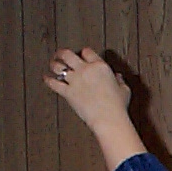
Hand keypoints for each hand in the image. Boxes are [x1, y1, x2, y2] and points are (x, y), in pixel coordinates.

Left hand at [43, 47, 145, 170]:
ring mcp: (75, 80)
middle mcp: (85, 70)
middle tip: (60, 54)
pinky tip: (47, 78)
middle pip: (67, 54)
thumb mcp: (124, 90)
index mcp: (100, 66)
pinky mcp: (68, 92)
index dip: (84, 53)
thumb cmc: (118, 106)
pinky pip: (53, 83)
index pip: (87, 52)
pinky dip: (48, 80)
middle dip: (62, 53)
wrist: (108, 118)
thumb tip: (118, 77)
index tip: (83, 55)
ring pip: (58, 66)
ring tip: (53, 64)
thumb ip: (120, 81)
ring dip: (54, 64)